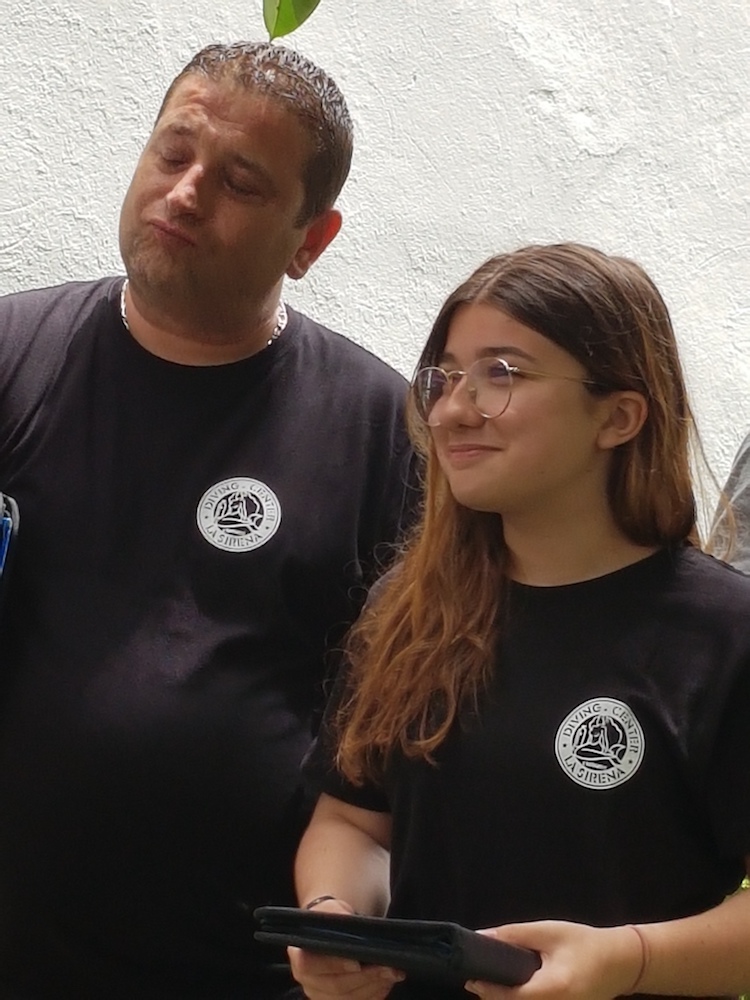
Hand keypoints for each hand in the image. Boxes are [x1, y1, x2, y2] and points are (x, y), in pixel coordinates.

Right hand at [288, 898, 405, 998]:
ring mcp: (321, 995)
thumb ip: (336, 915)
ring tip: (393, 973)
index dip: (333, 965)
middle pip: (335, 986)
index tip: (357, 963)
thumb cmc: (331, 920)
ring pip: (348, 999)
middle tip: (389, 968)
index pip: (310, 965)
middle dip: (365, 978)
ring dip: (374, 987)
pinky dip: (375, 995)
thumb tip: (347, 920)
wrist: (333, 933)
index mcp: (299, 955)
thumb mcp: (331, 910)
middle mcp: (307, 980)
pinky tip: (387, 983)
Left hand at [463, 920, 642, 999]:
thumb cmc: (583, 943)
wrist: (619, 962)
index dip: (488, 990)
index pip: (512, 997)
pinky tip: (512, 990)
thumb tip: (483, 937)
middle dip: (494, 998)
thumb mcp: (548, 932)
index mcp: (554, 988)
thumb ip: (514, 935)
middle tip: (478, 981)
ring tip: (492, 984)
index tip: (471, 979)